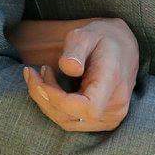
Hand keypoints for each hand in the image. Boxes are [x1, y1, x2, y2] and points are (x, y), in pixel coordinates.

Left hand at [19, 18, 138, 131]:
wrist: (124, 46)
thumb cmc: (103, 37)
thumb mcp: (87, 33)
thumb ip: (76, 49)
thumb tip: (68, 68)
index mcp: (113, 83)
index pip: (86, 107)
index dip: (57, 99)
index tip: (39, 76)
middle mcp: (115, 106)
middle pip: (71, 117)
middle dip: (43, 97)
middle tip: (30, 72)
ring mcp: (111, 117)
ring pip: (68, 122)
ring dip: (47, 101)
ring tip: (42, 74)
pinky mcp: (103, 120)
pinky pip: (73, 120)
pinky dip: (55, 106)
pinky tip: (50, 85)